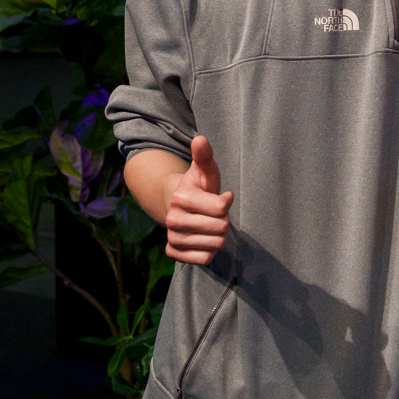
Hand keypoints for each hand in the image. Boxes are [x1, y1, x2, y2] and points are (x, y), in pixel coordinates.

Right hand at [164, 135, 232, 265]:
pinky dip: (210, 251)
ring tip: (208, 225)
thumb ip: (205, 156)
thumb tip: (200, 139)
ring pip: (215, 245)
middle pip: (221, 228)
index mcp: (181, 197)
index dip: (226, 202)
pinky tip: (204, 238)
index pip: (221, 208)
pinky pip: (205, 259)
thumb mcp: (205, 170)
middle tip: (214, 214)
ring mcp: (172, 238)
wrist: (176, 205)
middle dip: (224, 221)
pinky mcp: (174, 253)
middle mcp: (173, 220)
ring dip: (218, 236)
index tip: (221, 197)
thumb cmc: (198, 187)